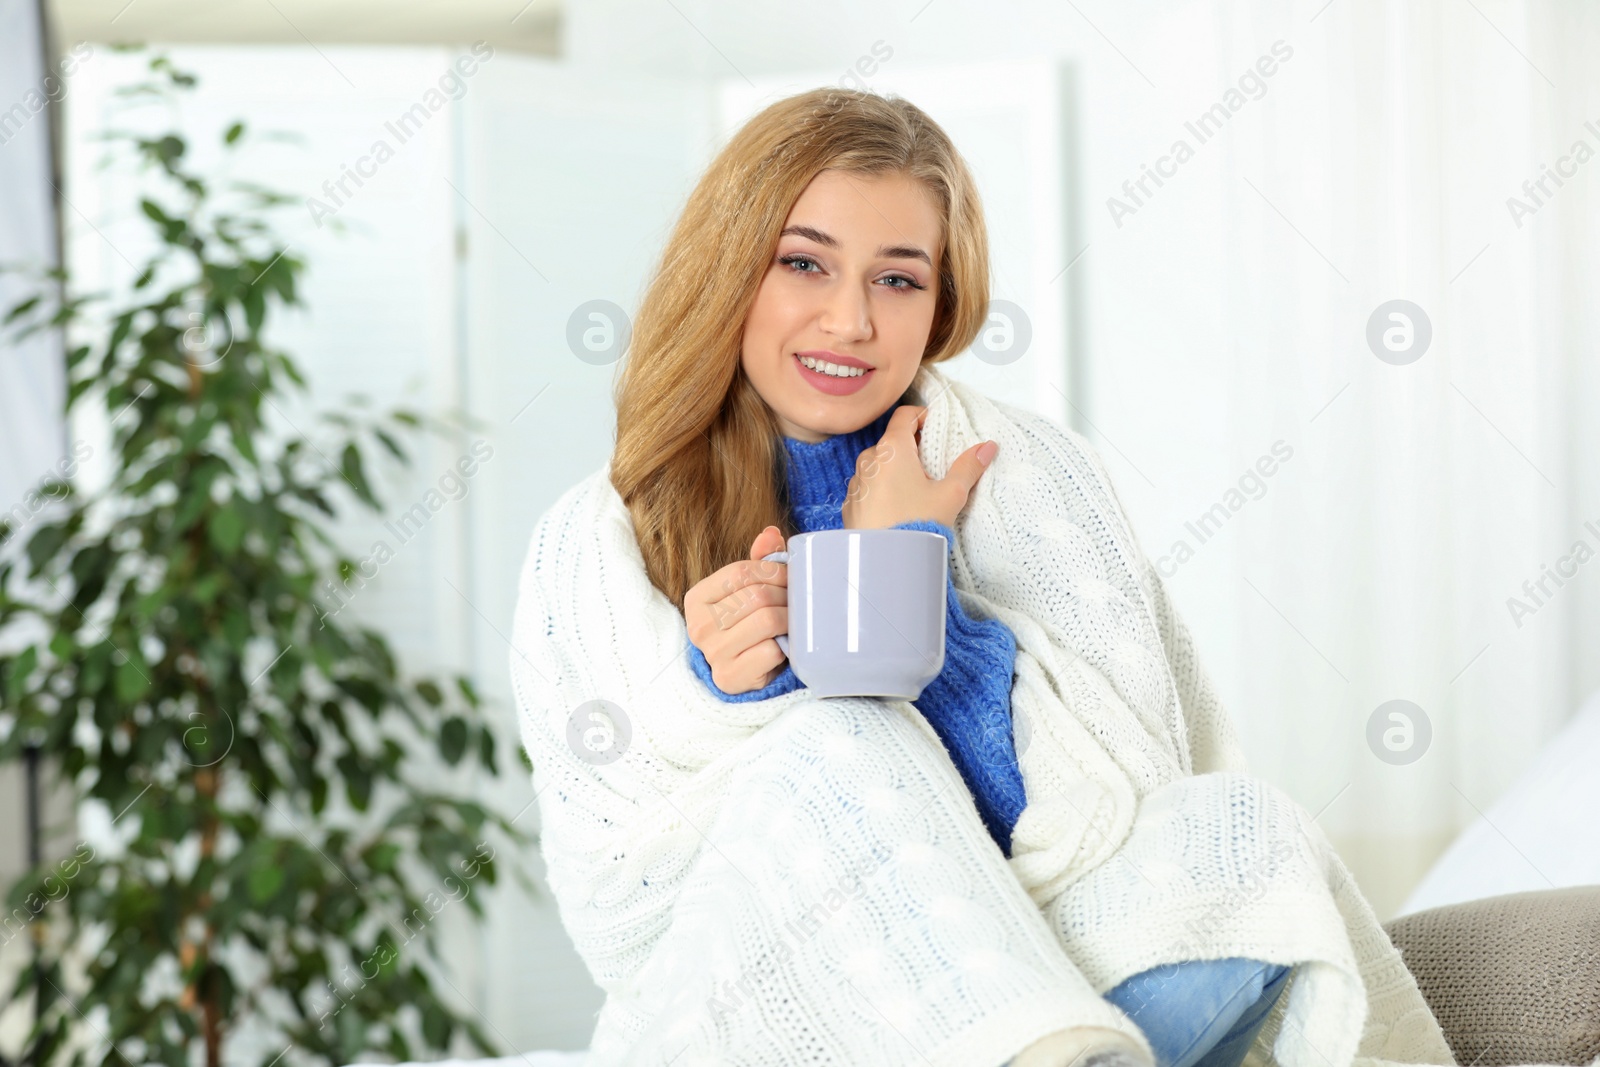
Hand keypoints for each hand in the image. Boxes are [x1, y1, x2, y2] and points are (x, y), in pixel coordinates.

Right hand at [683, 525, 789, 694]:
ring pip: (766, 621)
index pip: (740, 572)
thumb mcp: (747, 591)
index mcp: (696, 599)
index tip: (789, 577)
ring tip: (795, 619)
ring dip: (790, 618)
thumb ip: (758, 561)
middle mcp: (698, 627)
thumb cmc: (746, 624)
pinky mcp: (730, 678)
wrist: (742, 671)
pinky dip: (785, 646)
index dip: (773, 570)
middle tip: (798, 599)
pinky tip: (786, 645)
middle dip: (786, 595)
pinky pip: (770, 651)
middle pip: (757, 596)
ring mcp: (713, 654)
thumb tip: (770, 534)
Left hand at [841, 404, 998, 529]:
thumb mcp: (950, 495)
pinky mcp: (850, 504)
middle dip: (912, 449)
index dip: (922, 417)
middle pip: (892, 442)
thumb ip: (968, 467)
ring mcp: (856, 482)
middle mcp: (868, 460)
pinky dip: (881, 490)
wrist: (885, 562)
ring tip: (915, 493)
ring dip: (895, 470)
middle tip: (932, 468)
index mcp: (892, 449)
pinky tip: (897, 509)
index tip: (935, 429)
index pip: (904, 415)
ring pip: (878, 465)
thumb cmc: (917, 524)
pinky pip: (867, 487)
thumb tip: (987, 447)